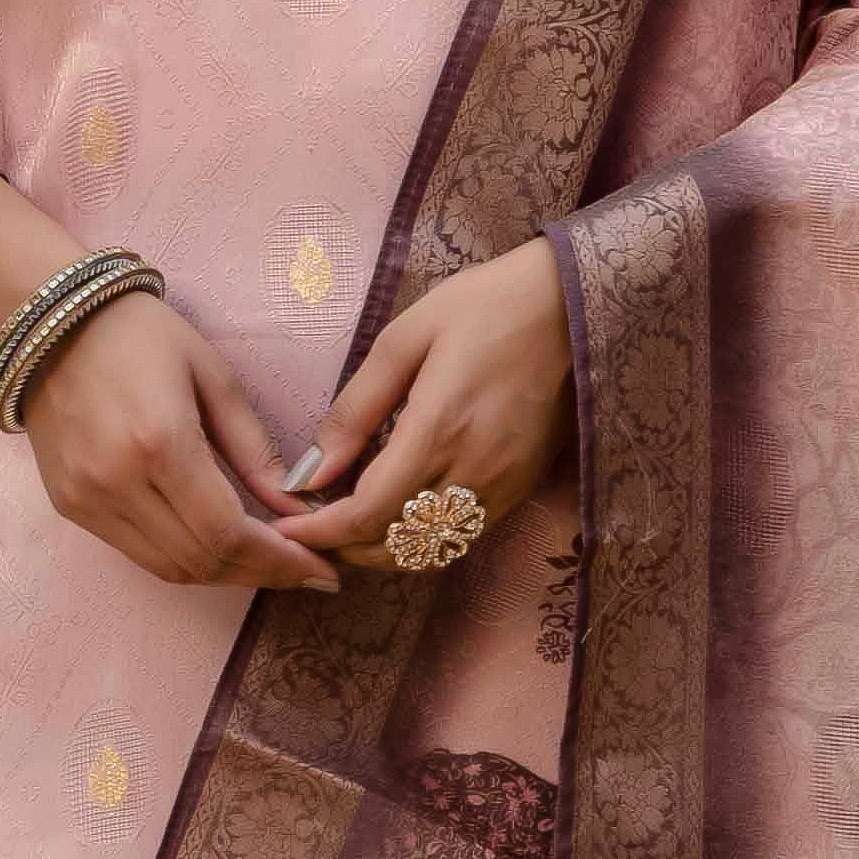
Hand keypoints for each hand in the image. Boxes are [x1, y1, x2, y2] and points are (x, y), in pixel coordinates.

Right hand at [24, 293, 333, 594]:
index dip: (280, 562)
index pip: (229, 533)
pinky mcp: (69, 507)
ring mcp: (86, 500)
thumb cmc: (139, 335)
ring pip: (170, 569)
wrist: (45, 322)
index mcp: (159, 442)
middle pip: (202, 561)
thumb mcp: (214, 378)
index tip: (322, 570)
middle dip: (262, 574)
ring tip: (269, 566)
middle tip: (306, 572)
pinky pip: (139, 554)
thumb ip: (256, 451)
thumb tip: (299, 510)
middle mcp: (116, 482)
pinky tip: (219, 549)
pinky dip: (185, 561)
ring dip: (226, 575)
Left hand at [274, 241, 573, 571]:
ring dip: (382, 550)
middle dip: (344, 547)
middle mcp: (473, 473)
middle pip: (395, 547)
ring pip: (429, 552)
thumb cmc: (483, 307)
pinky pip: (461, 537)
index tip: (289, 525)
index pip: (366, 515)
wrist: (570, 305)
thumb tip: (312, 472)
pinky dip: (421, 539)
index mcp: (437, 432)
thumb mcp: (402, 341)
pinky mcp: (520, 488)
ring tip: (347, 524)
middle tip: (310, 526)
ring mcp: (502, 487)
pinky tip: (399, 510)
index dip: (320, 531)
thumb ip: (353, 412)